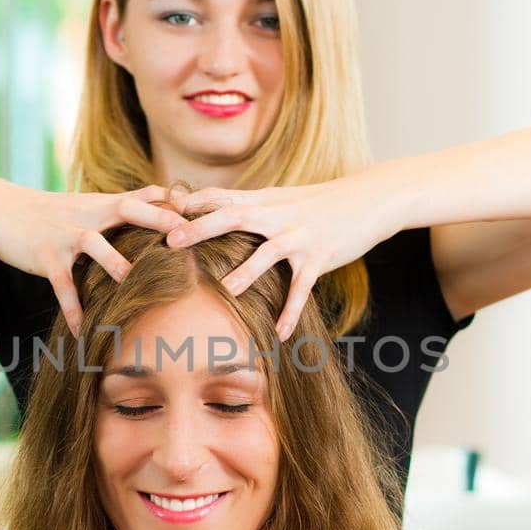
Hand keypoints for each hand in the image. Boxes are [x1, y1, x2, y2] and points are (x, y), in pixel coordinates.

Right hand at [0, 179, 181, 336]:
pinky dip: (72, 307)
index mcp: (103, 205)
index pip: (145, 197)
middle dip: (157, 221)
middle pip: (128, 210)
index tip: (206, 212)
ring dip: (117, 265)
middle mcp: (89, 216)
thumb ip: (123, 206)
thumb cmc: (50, 212)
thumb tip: (163, 199)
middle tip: (185, 239)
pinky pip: (62, 284)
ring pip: (96, 246)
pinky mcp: (46, 256)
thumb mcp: (88, 203)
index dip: (174, 202)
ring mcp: (67, 235)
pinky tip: (82, 330)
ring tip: (137, 286)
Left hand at [163, 181, 374, 340]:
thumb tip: (215, 210)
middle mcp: (278, 216)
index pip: (221, 196)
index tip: (161, 208)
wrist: (369, 199)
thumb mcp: (282, 198)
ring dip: (248, 271)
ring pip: (268, 253)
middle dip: (201, 228)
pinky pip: (303, 287)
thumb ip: (251, 205)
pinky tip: (282, 333)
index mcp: (264, 201)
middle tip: (171, 241)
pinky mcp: (320, 257)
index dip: (191, 201)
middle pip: (234, 217)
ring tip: (226, 290)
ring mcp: (299, 236)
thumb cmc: (320, 202)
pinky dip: (292, 310)